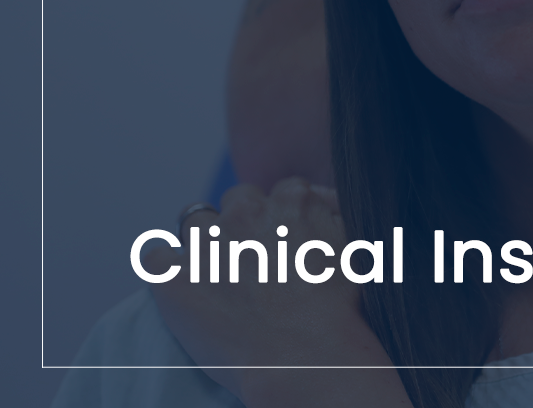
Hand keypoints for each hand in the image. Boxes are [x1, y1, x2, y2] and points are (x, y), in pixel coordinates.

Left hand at [146, 179, 388, 401]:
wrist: (307, 359)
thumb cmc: (340, 313)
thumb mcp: (356, 250)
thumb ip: (333, 217)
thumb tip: (322, 204)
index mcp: (292, 201)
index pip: (280, 192)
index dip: (280, 218)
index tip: (282, 242)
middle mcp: (246, 212)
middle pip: (235, 201)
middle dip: (240, 225)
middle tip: (250, 262)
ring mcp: (206, 243)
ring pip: (193, 222)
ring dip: (203, 243)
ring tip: (214, 276)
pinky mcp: (172, 277)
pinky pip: (155, 258)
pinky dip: (166, 271)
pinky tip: (183, 290)